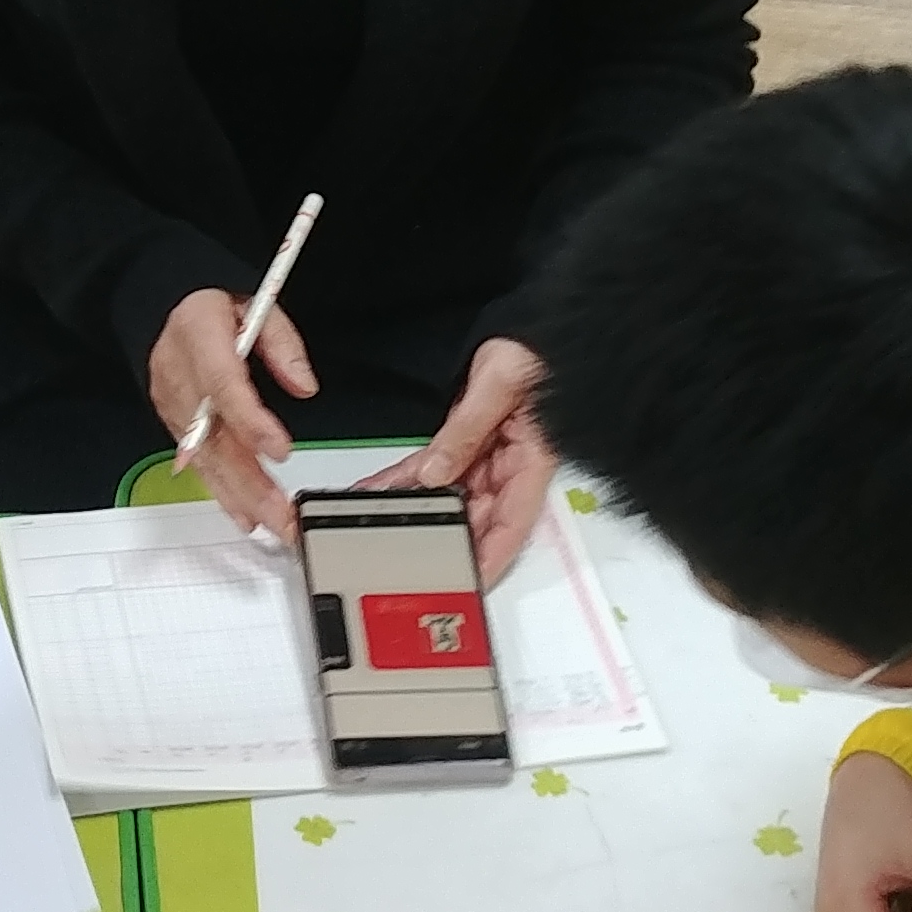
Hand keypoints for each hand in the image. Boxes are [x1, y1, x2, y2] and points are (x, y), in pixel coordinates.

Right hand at [151, 285, 314, 543]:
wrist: (162, 309)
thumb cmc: (209, 308)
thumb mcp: (256, 305)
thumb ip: (282, 345)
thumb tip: (305, 385)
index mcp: (197, 337)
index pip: (222, 386)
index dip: (251, 422)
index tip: (280, 450)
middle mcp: (179, 378)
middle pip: (214, 438)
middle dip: (250, 482)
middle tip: (282, 512)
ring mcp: (171, 406)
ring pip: (205, 459)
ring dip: (240, 497)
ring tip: (271, 523)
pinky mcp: (173, 425)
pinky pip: (200, 463)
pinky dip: (223, 492)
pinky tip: (245, 515)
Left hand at [369, 338, 554, 580]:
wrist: (533, 327)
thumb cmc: (536, 352)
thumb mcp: (500, 387)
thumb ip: (466, 433)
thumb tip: (437, 475)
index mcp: (532, 463)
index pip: (512, 525)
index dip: (491, 559)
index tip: (469, 583)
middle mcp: (511, 468)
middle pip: (476, 517)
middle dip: (441, 540)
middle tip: (404, 560)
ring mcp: (491, 458)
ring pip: (450, 496)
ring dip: (415, 510)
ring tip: (375, 523)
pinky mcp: (471, 443)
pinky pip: (437, 468)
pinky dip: (408, 479)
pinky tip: (380, 488)